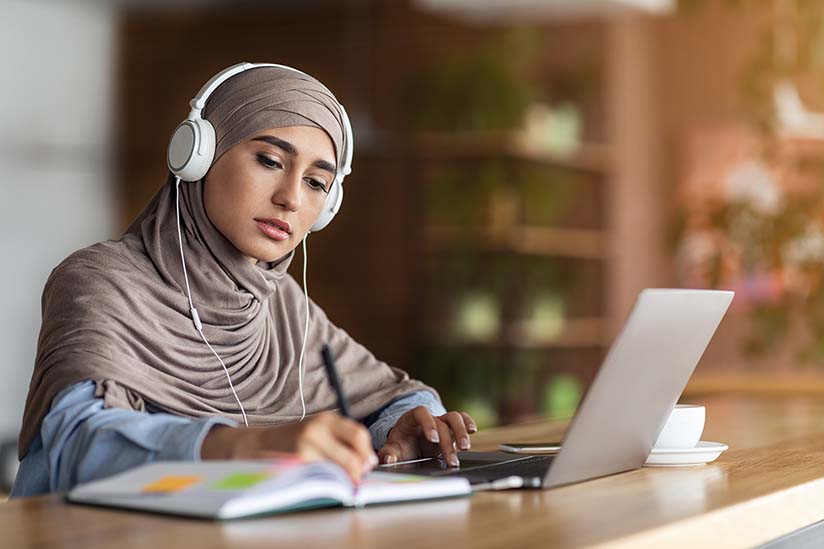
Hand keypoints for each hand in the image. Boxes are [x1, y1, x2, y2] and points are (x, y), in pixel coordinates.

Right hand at [201, 412, 377, 483]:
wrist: (255, 445)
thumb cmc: (291, 440)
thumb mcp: (316, 431)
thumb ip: (340, 440)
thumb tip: (367, 461)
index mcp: (325, 419)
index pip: (358, 434)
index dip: (366, 452)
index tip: (367, 464)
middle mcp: (316, 429)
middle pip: (352, 455)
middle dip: (359, 471)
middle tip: (358, 479)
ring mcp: (305, 446)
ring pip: (339, 469)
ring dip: (344, 479)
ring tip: (340, 482)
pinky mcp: (297, 463)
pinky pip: (322, 477)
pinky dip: (327, 483)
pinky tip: (324, 483)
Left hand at [378, 407, 476, 466]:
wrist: (408, 446)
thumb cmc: (401, 446)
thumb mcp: (393, 449)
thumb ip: (388, 453)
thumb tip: (388, 458)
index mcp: (411, 419)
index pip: (421, 413)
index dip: (428, 423)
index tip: (433, 439)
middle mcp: (429, 419)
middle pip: (441, 421)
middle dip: (448, 441)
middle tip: (451, 460)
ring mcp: (441, 422)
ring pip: (454, 418)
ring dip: (461, 432)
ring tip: (465, 449)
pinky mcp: (451, 429)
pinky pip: (462, 419)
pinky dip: (468, 422)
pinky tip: (473, 431)